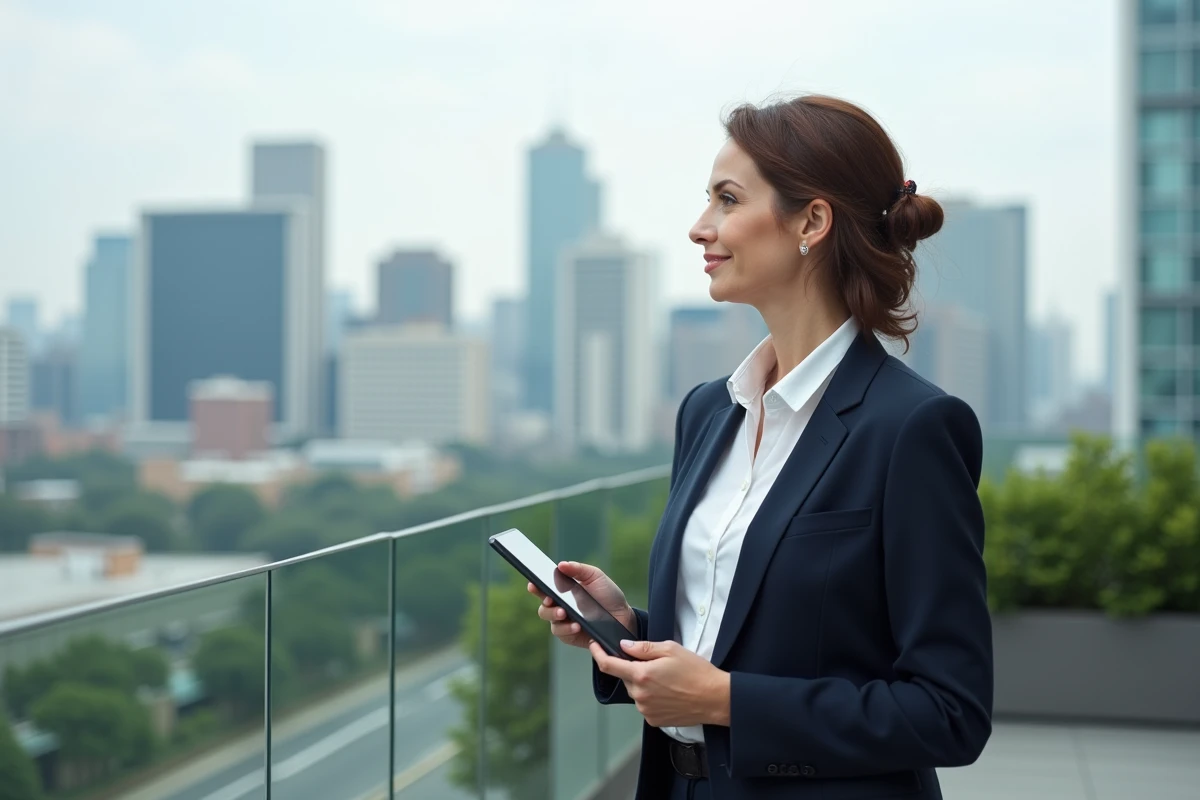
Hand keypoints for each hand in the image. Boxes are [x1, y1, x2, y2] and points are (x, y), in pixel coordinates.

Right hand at [528, 561, 634, 649]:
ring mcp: (565, 622)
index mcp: (564, 591)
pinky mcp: (570, 635)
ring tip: (564, 613)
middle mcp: (561, 607)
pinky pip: (561, 633)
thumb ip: (579, 570)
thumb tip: (560, 564)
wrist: (623, 617)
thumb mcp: (596, 577)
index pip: (545, 589)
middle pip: (543, 606)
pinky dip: (567, 629)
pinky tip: (576, 625)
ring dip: (554, 616)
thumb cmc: (608, 595)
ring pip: (550, 620)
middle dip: (545, 604)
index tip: (533, 584)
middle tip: (551, 601)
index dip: (536, 586)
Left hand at [590, 639, 730, 728]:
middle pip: (626, 678)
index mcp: (641, 675)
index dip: (598, 654)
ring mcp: (646, 710)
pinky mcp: (654, 720)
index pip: (609, 666)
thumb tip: (624, 646)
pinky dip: (651, 697)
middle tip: (657, 664)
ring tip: (668, 680)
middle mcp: (640, 695)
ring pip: (636, 691)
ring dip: (644, 683)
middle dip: (634, 669)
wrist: (715, 698)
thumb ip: (643, 648)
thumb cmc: (696, 672)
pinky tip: (669, 692)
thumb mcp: (671, 649)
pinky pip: (645, 704)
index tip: (594, 646)